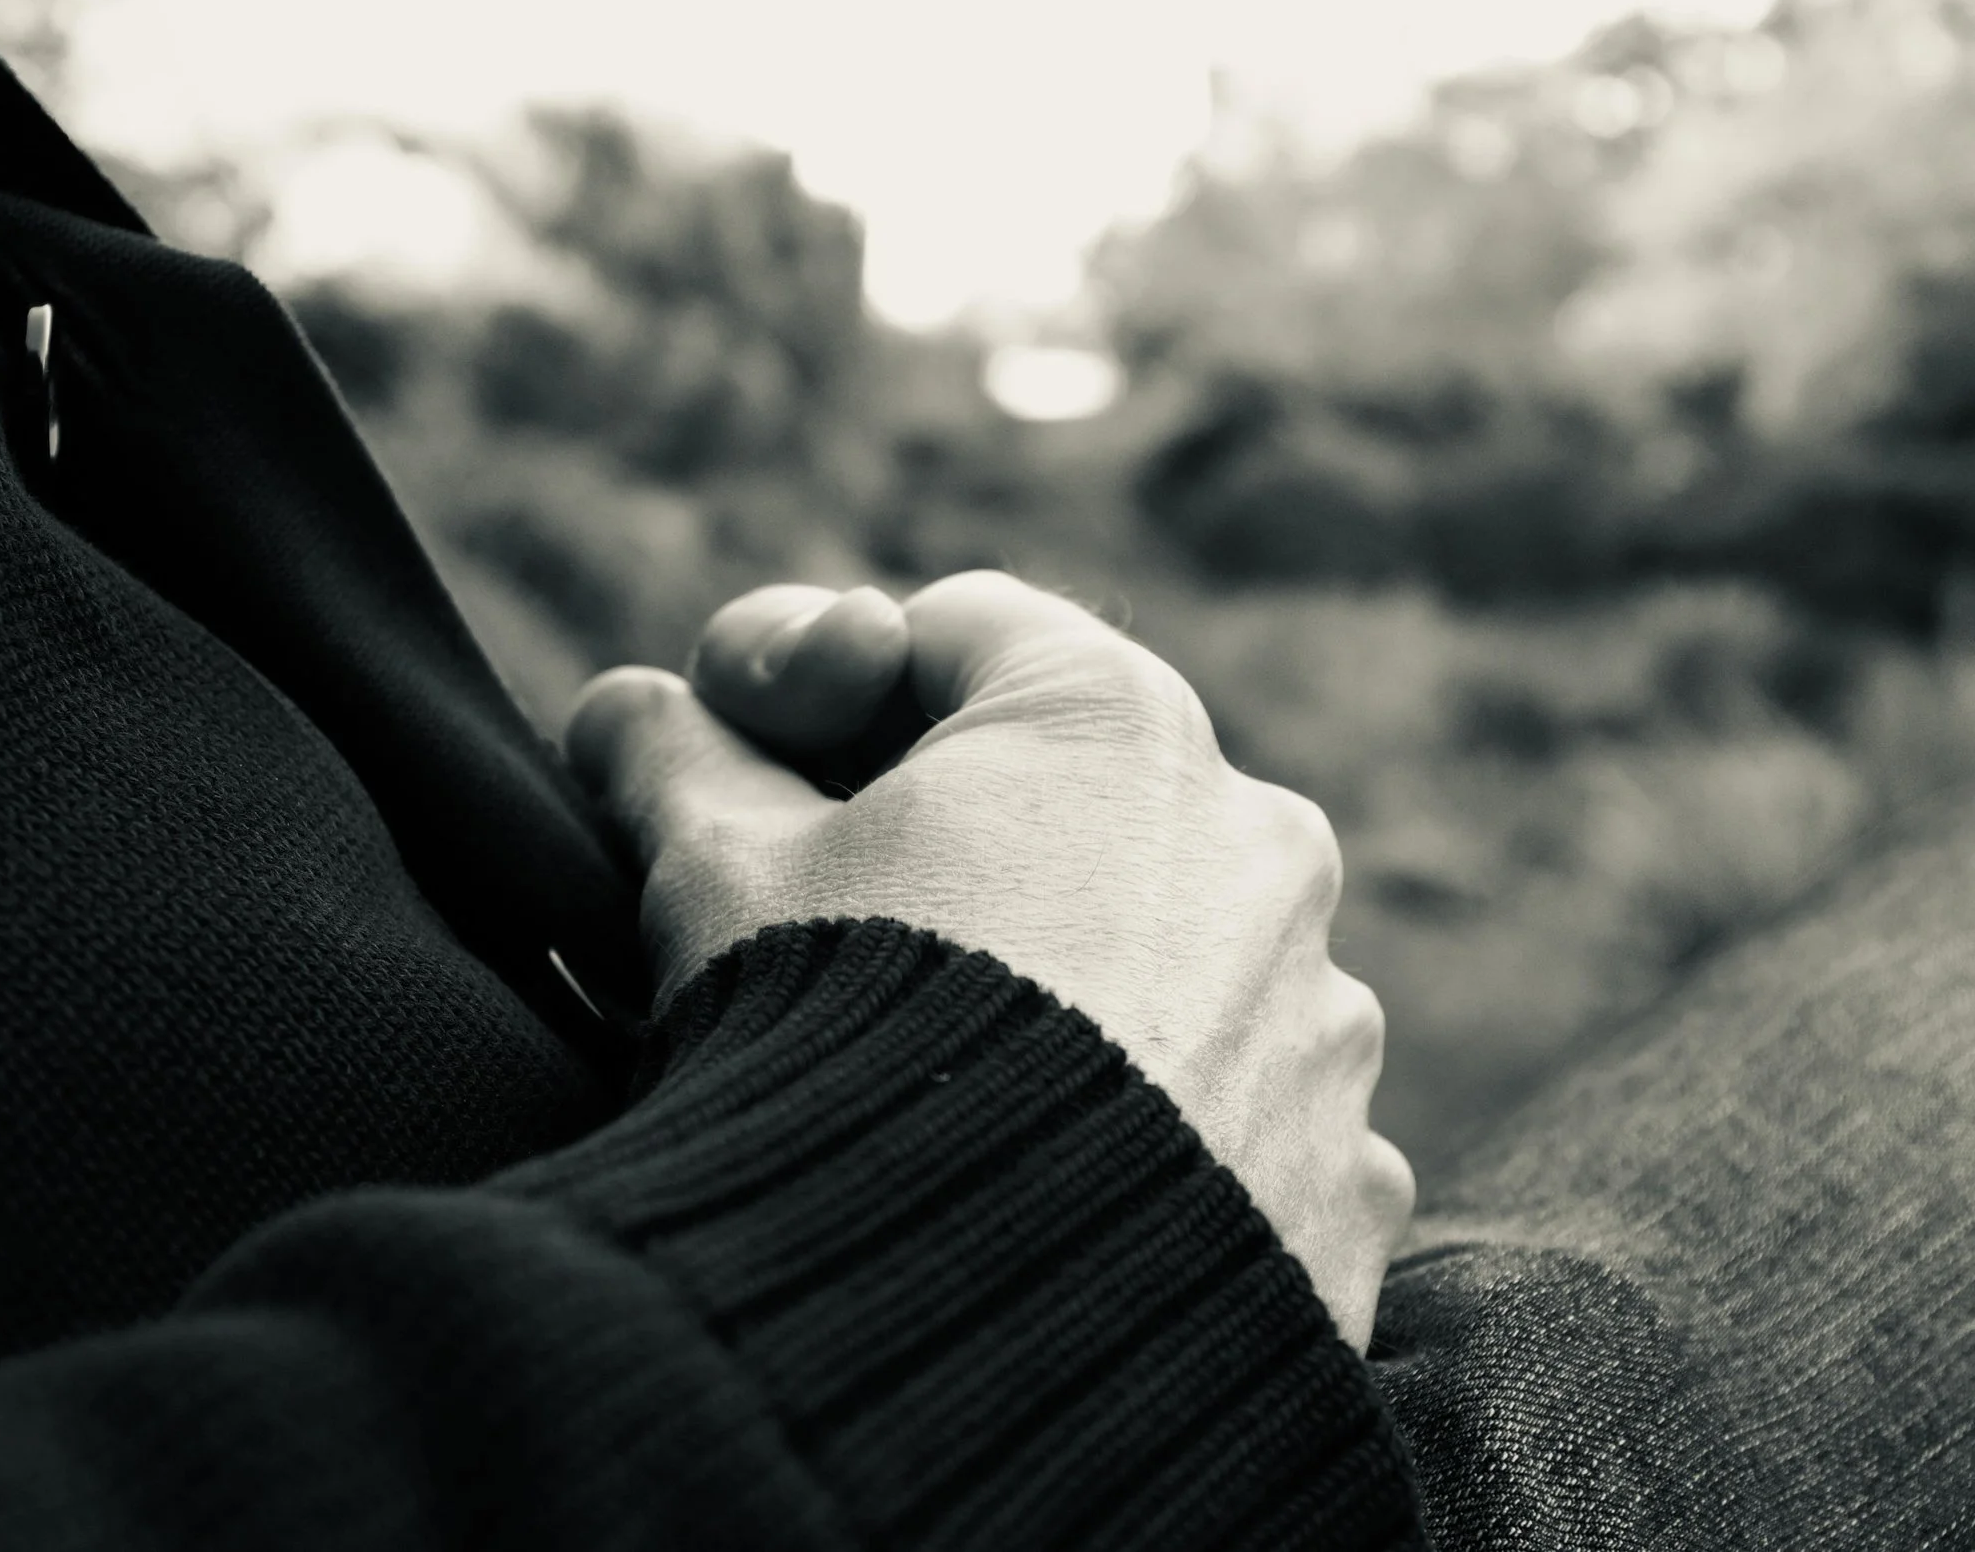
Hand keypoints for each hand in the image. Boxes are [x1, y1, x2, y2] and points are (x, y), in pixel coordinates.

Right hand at [566, 570, 1413, 1348]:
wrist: (953, 1339)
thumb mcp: (711, 870)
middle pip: (1075, 797)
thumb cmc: (825, 1047)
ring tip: (936, 1098)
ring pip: (1169, 961)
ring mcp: (1320, 1023)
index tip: (753, 766)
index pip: (959, 635)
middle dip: (954, 848)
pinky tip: (1046, 1195)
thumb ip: (672, 755)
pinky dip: (1152, 1131)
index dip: (829, 683)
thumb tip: (632, 717)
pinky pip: (1237, 1116)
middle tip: (832, 944)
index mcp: (1112, 721)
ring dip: (1069, 991)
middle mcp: (1259, 845)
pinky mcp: (1341, 1183)